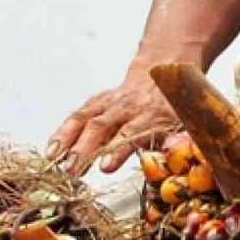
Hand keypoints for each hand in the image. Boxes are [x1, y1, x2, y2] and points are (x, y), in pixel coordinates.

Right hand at [47, 69, 180, 176]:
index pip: (133, 133)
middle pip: (102, 126)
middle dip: (84, 148)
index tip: (106, 166)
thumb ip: (182, 140)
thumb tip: (177, 153)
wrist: (163, 70)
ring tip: (52, 159)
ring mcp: (110, 103)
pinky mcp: (98, 102)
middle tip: (70, 169)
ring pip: (84, 118)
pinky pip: (78, 115)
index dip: (118, 149)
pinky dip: (62, 132)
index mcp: (152, 115)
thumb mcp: (188, 123)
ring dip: (66, 138)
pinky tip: (51, 149)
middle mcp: (128, 107)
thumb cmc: (176, 106)